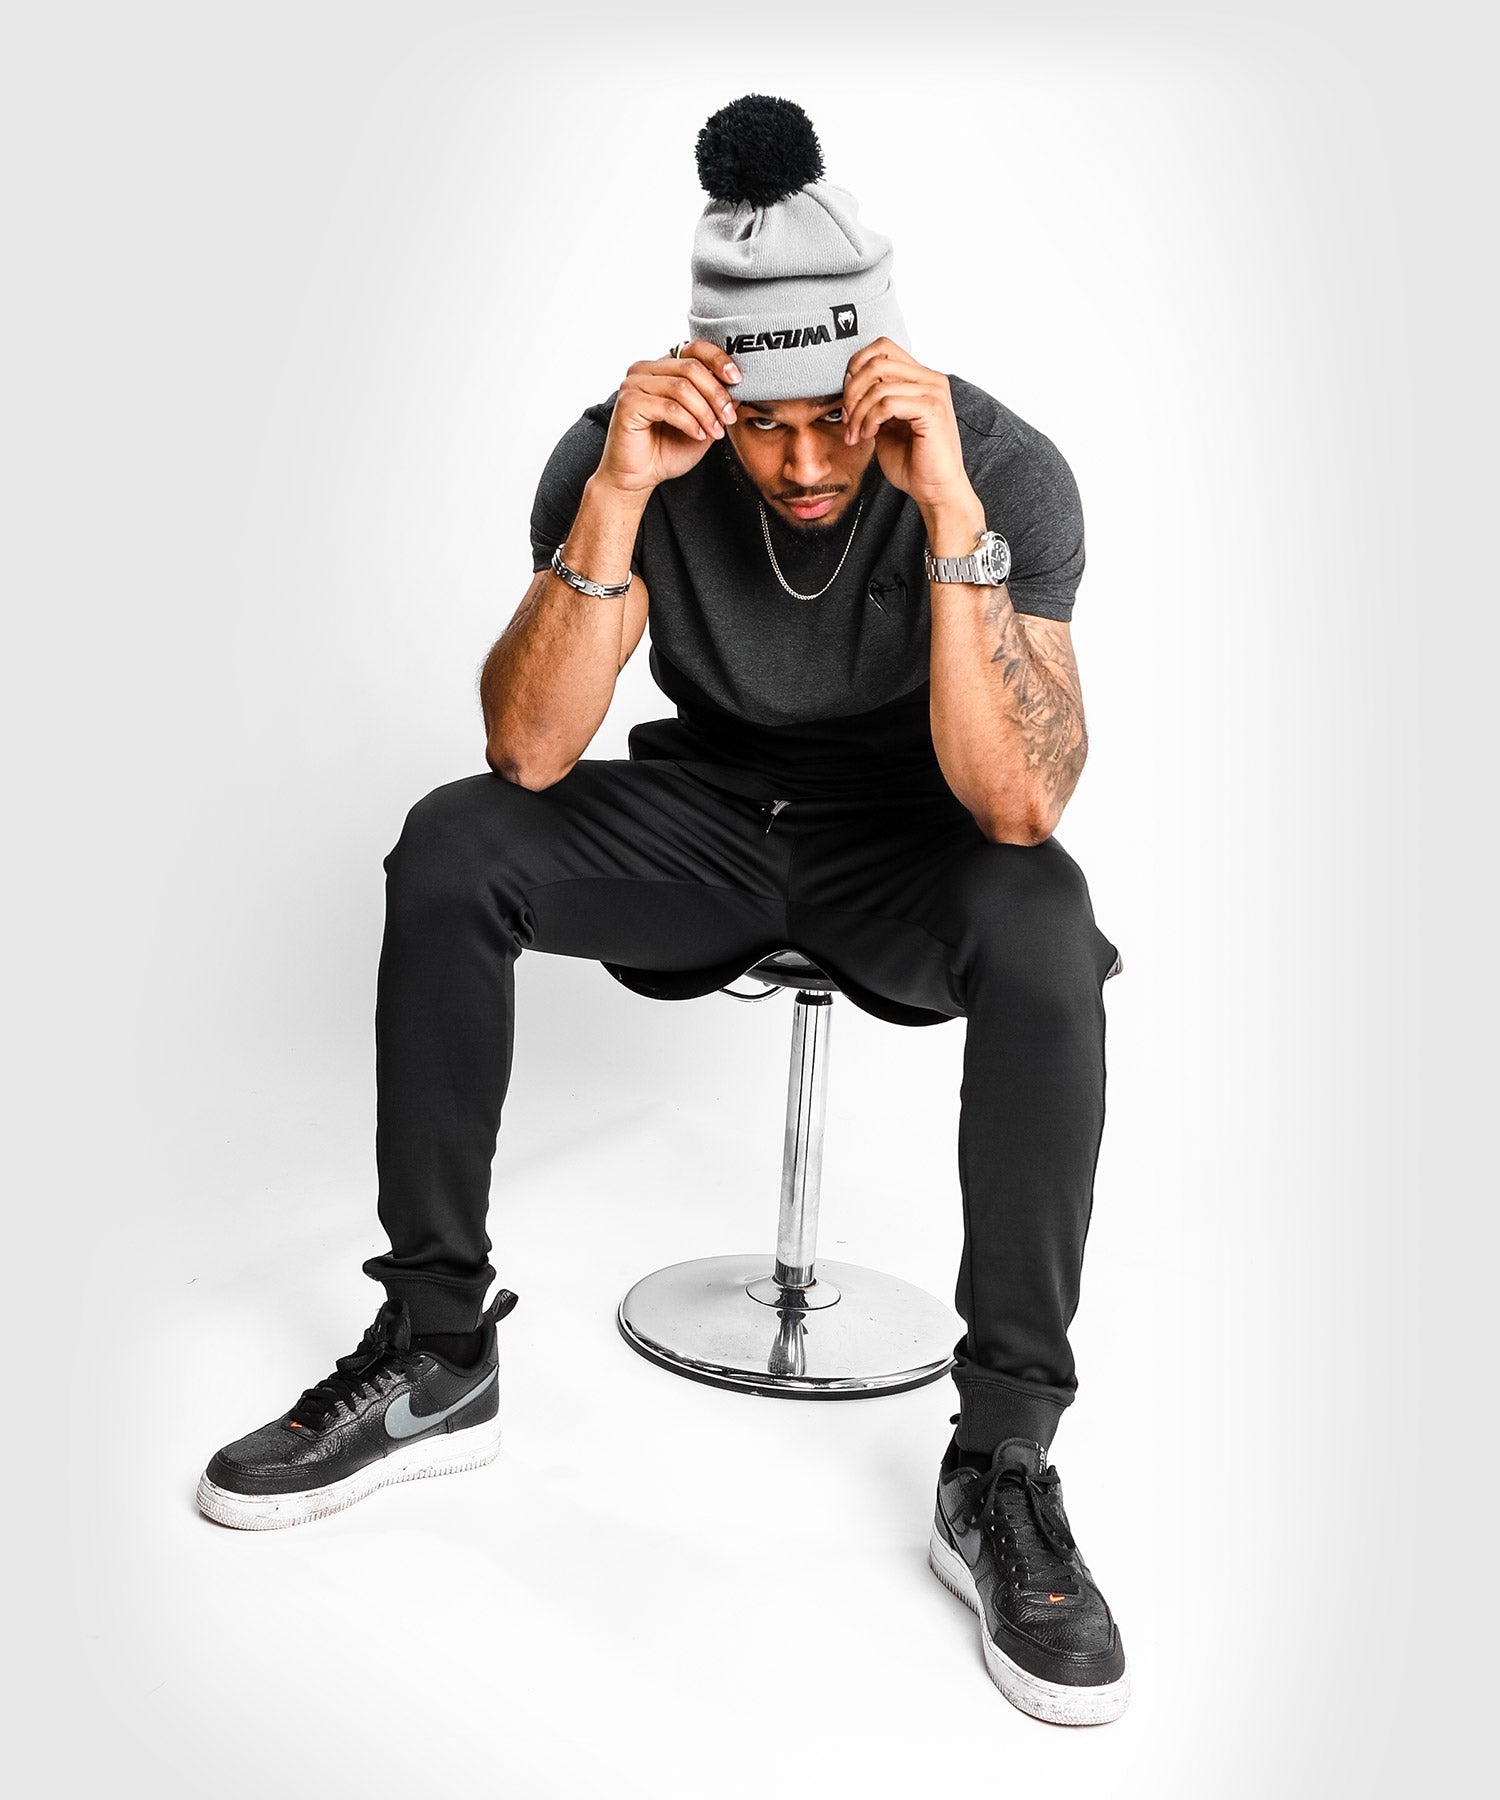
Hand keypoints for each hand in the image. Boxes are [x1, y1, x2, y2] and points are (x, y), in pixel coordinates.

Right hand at [595, 340, 742, 495]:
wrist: (637, 477)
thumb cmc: (666, 451)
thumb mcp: (702, 423)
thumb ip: (717, 403)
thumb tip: (740, 386)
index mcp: (663, 368)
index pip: (694, 347)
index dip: (718, 359)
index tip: (737, 379)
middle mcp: (646, 369)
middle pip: (691, 368)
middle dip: (716, 394)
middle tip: (729, 417)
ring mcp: (634, 384)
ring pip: (682, 387)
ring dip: (705, 412)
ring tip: (715, 432)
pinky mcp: (628, 403)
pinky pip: (669, 407)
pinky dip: (689, 422)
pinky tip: (697, 435)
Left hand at [841, 339, 977, 518]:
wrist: (935, 490)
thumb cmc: (912, 462)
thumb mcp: (884, 425)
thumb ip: (872, 402)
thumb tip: (848, 385)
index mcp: (920, 378)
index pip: (882, 348)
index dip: (856, 367)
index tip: (847, 399)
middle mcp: (930, 379)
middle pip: (877, 361)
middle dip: (852, 391)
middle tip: (846, 419)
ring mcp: (934, 392)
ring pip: (879, 385)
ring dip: (858, 412)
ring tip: (856, 434)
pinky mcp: (932, 409)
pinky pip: (887, 403)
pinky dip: (870, 419)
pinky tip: (868, 435)